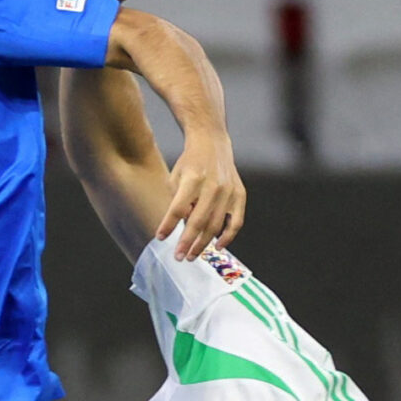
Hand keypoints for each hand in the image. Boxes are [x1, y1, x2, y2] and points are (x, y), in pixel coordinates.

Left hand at [158, 129, 244, 258]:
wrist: (212, 143)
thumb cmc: (189, 163)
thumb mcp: (176, 178)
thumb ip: (178, 201)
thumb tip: (182, 227)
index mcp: (192, 179)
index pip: (178, 208)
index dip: (168, 225)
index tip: (160, 238)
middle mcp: (212, 185)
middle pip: (198, 221)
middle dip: (187, 243)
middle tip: (179, 257)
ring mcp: (228, 191)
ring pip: (216, 225)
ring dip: (203, 244)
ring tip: (192, 256)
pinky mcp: (240, 194)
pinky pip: (236, 221)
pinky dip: (228, 236)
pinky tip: (217, 247)